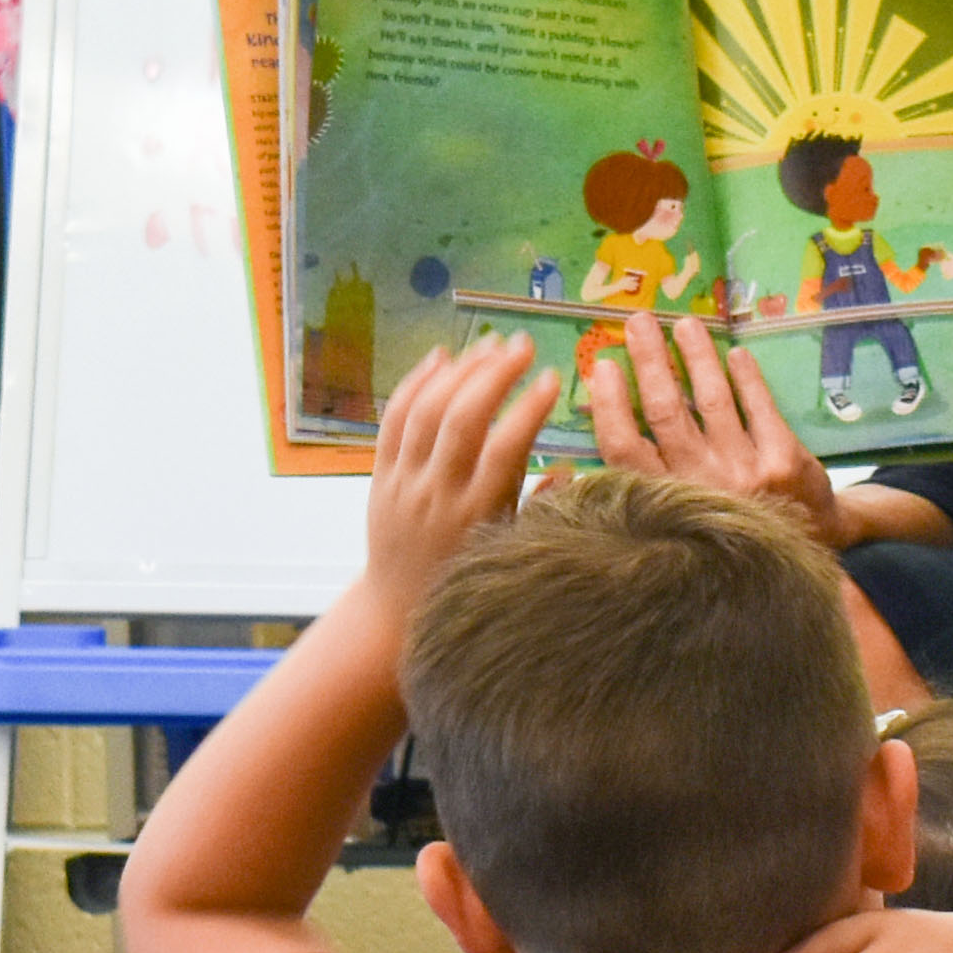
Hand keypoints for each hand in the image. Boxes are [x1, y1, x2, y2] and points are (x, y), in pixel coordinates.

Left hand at [366, 335, 558, 605]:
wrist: (396, 609)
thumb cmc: (465, 577)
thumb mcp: (509, 549)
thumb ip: (540, 509)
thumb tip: (573, 467)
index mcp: (478, 516)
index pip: (505, 449)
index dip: (529, 408)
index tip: (554, 377)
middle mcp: (437, 496)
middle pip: (463, 419)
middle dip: (495, 373)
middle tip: (522, 344)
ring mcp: (404, 484)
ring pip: (426, 412)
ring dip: (459, 370)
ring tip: (489, 344)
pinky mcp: (379, 476)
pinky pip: (393, 420)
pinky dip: (416, 383)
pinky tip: (441, 358)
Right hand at [582, 312, 844, 548]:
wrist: (808, 542)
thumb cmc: (729, 522)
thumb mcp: (680, 514)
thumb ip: (648, 474)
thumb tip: (605, 416)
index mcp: (667, 501)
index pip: (624, 449)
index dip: (609, 404)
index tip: (603, 366)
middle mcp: (702, 487)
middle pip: (665, 412)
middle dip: (649, 360)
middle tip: (639, 323)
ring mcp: (745, 473)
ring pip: (711, 400)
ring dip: (695, 355)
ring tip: (685, 324)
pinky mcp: (783, 459)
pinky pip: (758, 404)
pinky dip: (745, 376)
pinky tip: (734, 353)